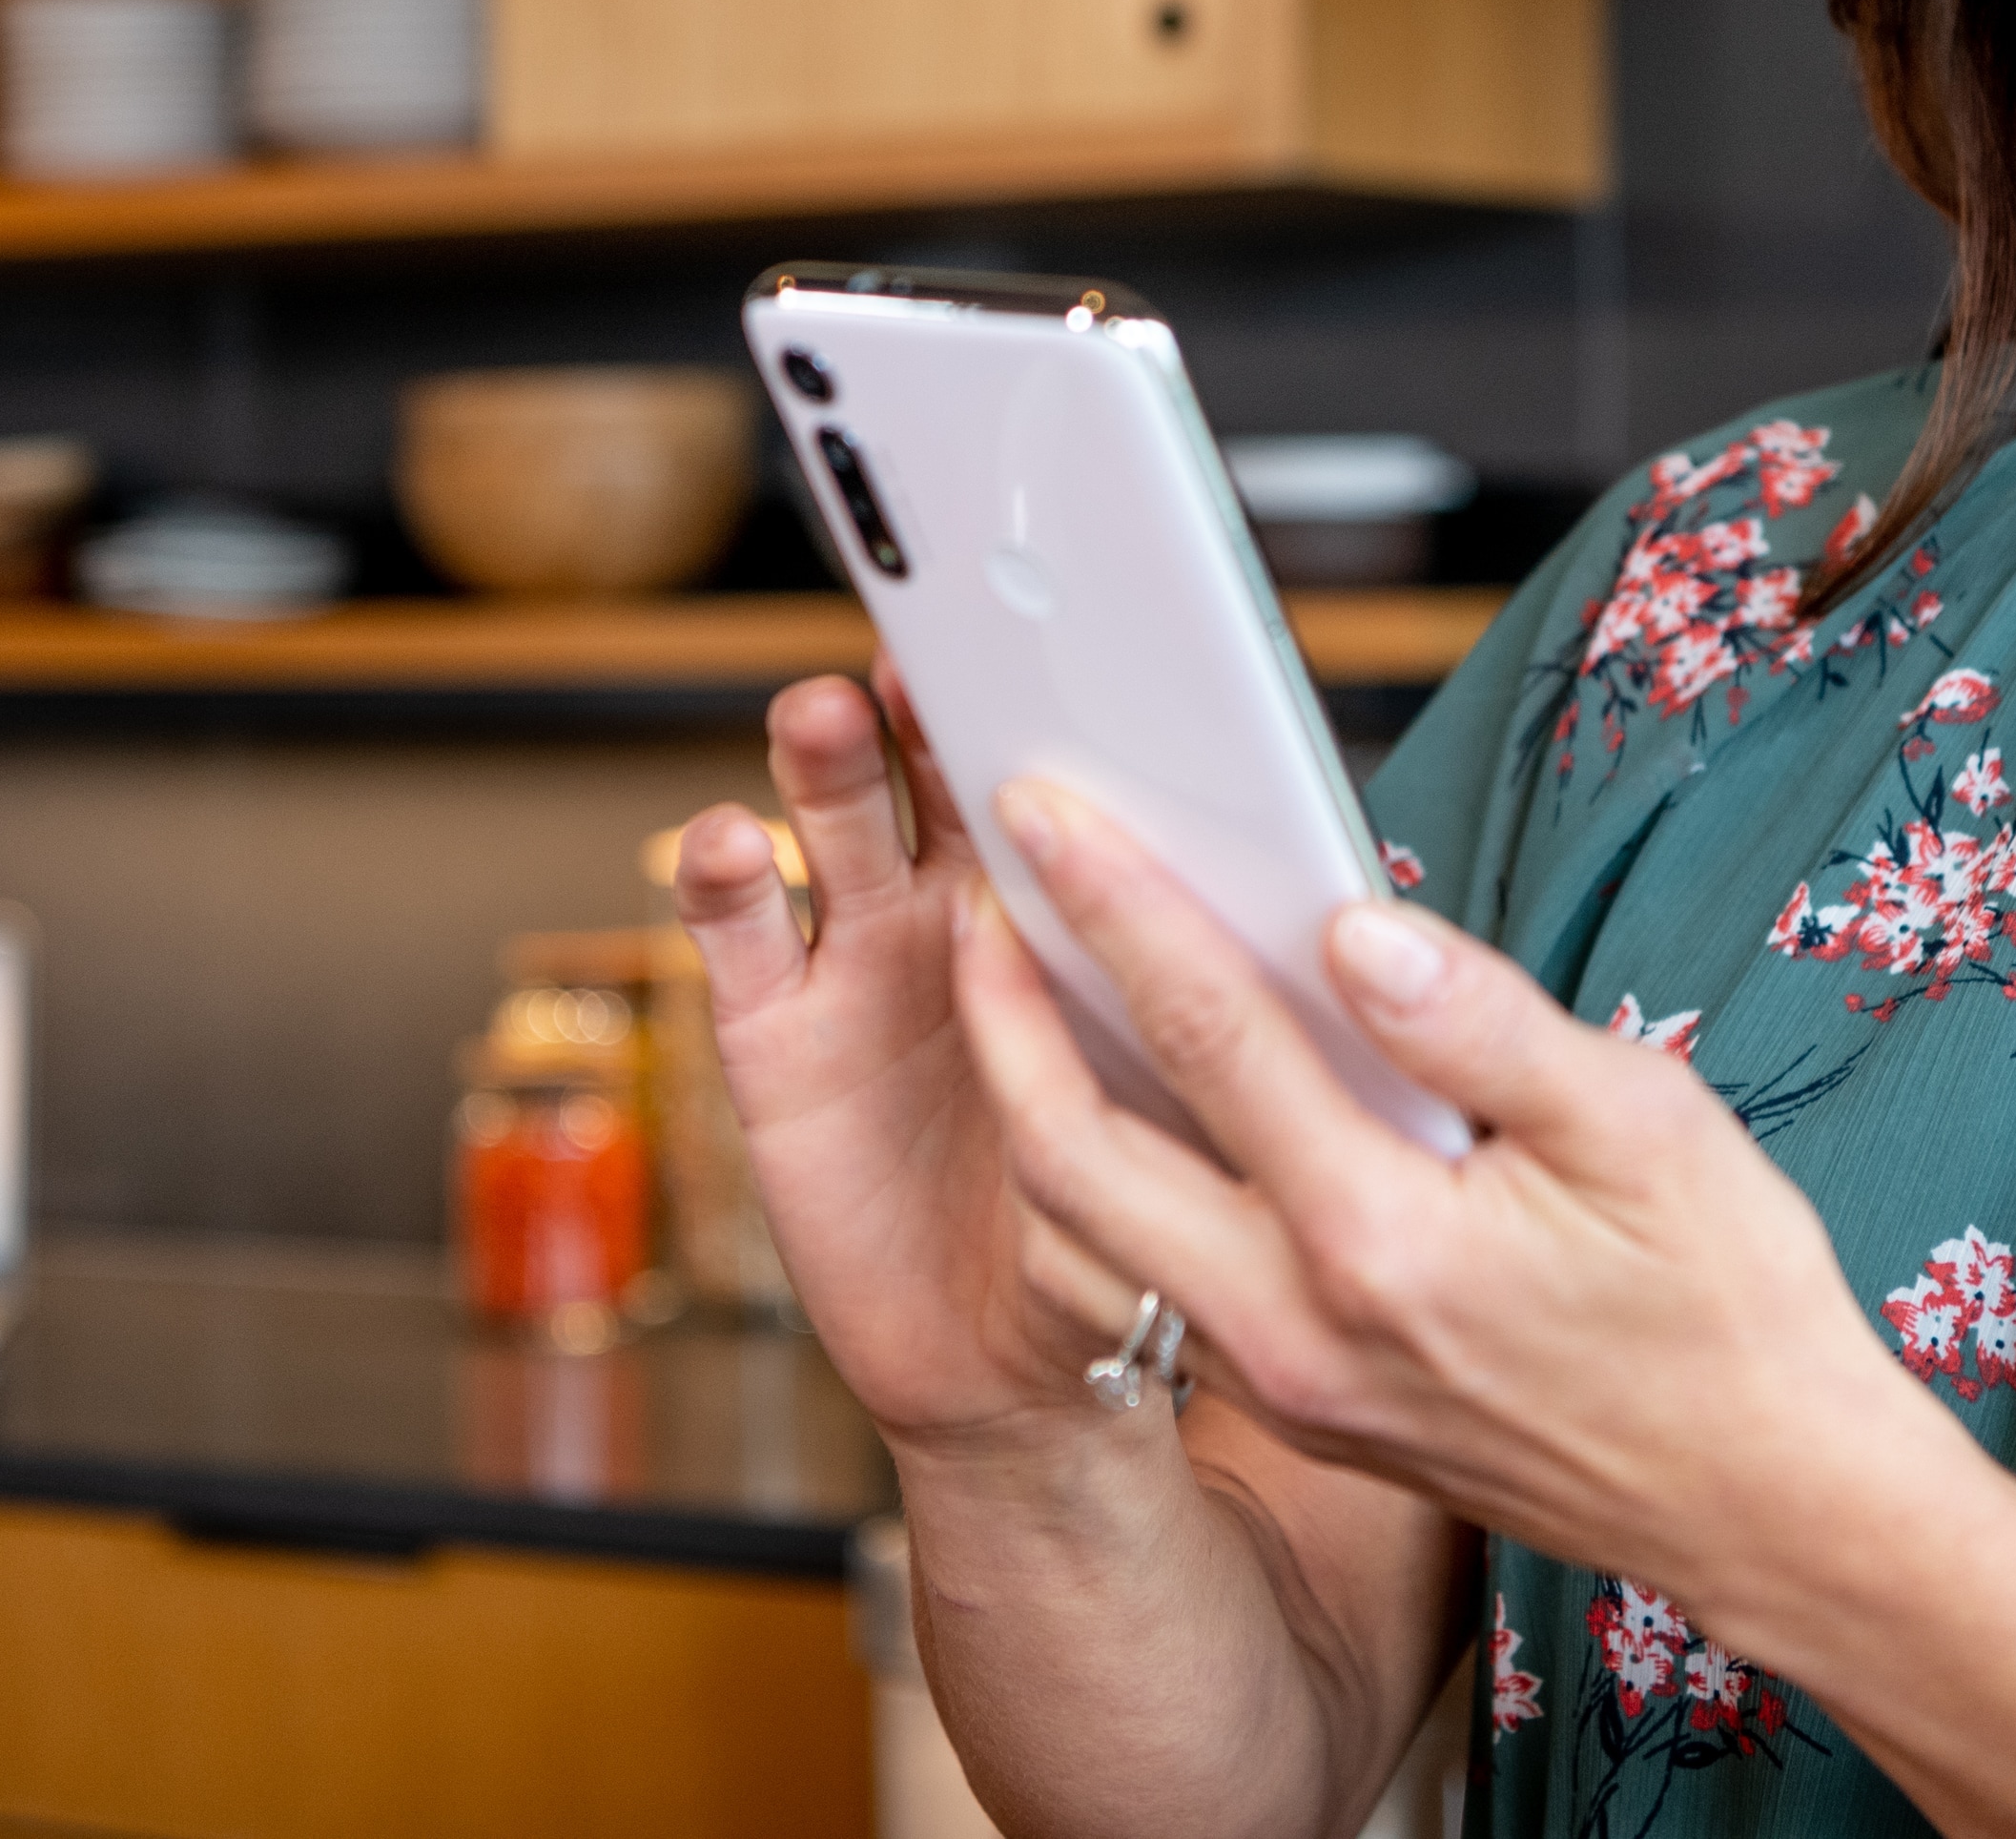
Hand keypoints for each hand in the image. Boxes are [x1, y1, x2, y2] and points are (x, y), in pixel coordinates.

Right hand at [670, 674, 1161, 1467]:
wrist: (1017, 1366)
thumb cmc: (1123, 1226)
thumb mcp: (1187, 1130)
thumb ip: (1200, 1043)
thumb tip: (1291, 961)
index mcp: (1066, 917)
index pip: (1055, 789)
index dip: (1049, 719)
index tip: (1052, 649)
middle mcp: (956, 918)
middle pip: (933, 776)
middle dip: (927, 707)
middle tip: (926, 657)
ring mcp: (859, 964)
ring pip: (834, 827)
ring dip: (826, 763)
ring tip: (830, 716)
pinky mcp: (775, 1035)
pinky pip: (742, 939)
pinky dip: (724, 879)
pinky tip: (731, 841)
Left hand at [953, 775, 1968, 1633]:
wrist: (1767, 1511)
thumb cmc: (1731, 1310)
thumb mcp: (1647, 1129)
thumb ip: (1485, 1025)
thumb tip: (1352, 929)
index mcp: (1383, 1245)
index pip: (1210, 1039)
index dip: (1117, 908)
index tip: (1045, 812)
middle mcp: (1302, 1330)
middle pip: (1076, 1160)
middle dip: (1000, 1015)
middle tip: (973, 892)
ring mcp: (1290, 1385)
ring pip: (1093, 1234)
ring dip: (1033, 1101)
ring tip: (1016, 977)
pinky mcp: (1304, 1410)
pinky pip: (1153, 1279)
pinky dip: (1107, 1175)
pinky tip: (1125, 1090)